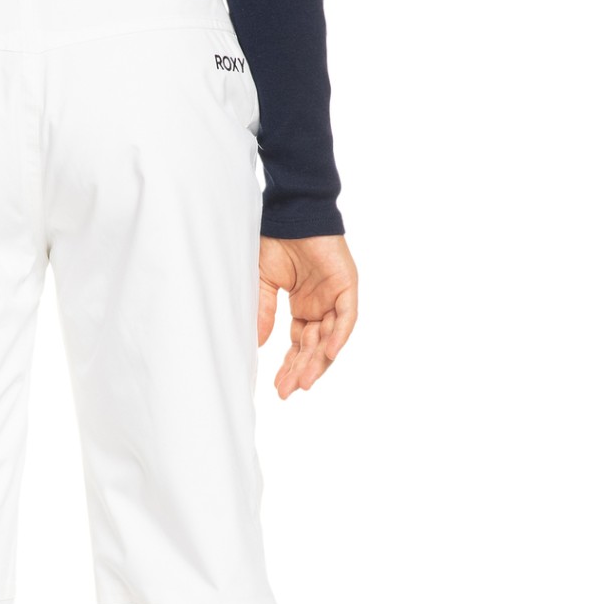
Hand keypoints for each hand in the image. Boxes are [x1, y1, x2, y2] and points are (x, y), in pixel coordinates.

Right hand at [258, 234, 358, 392]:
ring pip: (329, 338)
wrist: (291, 213)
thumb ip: (263, 312)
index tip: (278, 387)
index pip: (299, 345)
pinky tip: (327, 353)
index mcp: (303, 307)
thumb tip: (256, 346)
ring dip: (317, 361)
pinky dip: (338, 335)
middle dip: (301, 370)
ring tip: (303, 382)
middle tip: (287, 391)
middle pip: (314, 347)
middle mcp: (321, 306)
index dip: (290, 366)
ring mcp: (335, 297)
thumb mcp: (262, 283)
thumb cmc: (276, 241)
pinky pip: (345, 317)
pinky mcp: (347, 286)